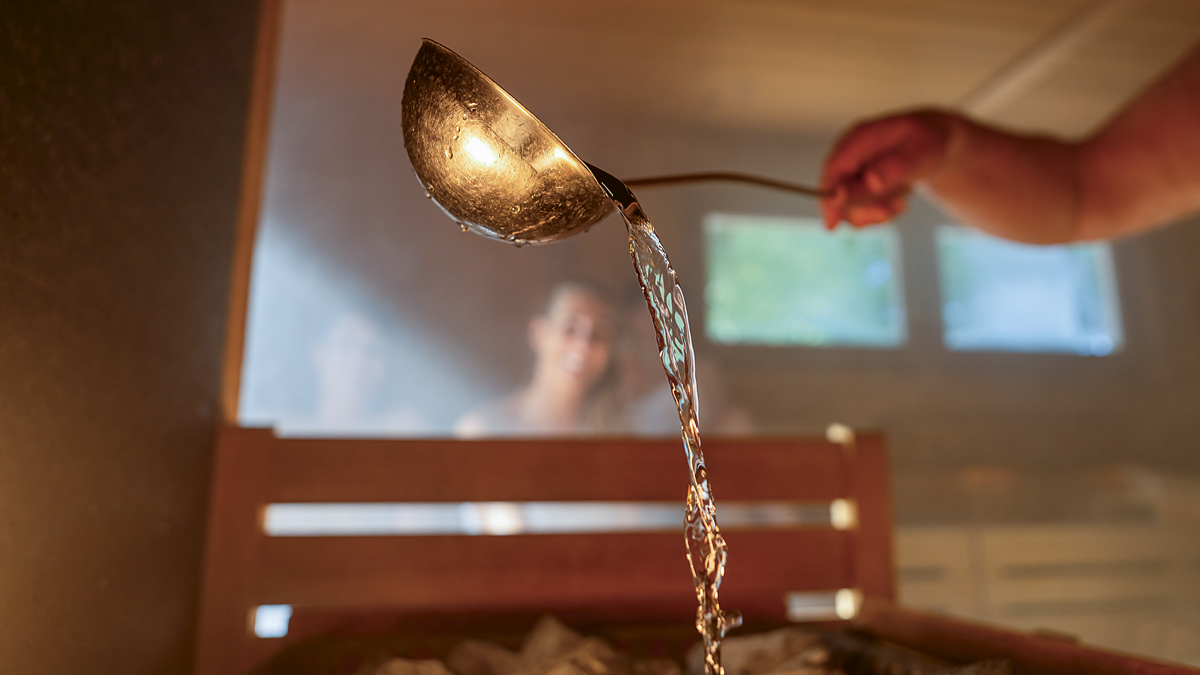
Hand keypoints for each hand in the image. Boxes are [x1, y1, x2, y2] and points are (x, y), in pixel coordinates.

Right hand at [820, 110, 956, 229]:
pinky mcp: (857, 184)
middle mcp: (850, 154)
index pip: (834, 169)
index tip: (832, 225)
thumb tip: (872, 181)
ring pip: (848, 204)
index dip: (829, 197)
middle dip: (863, 208)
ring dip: (873, 212)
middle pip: (838, 190)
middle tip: (890, 212)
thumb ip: (897, 166)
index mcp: (860, 137)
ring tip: (900, 205)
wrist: (935, 144)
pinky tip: (897, 204)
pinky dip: (878, 213)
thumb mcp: (921, 153)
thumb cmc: (929, 143)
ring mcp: (852, 170)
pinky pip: (858, 208)